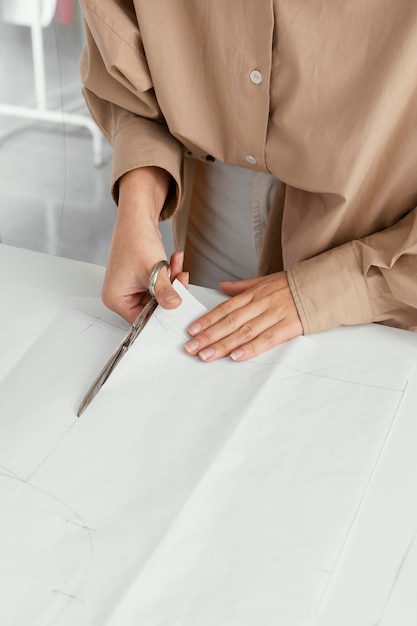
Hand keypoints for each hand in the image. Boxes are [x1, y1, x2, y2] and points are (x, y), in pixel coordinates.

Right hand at [102, 167, 187, 322]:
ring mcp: (131, 288)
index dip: (161, 315)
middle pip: (152, 308)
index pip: (141, 320)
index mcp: (116, 298)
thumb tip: (174, 306)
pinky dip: (169, 276)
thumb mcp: (153, 270)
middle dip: (170, 293)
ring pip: (159, 296)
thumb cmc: (135, 239)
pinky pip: (159, 286)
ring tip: (177, 266)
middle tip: (181, 280)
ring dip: (172, 282)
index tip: (178, 309)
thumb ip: (164, 291)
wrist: (137, 217)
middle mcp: (121, 295)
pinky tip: (174, 262)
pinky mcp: (141, 280)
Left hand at [184, 272, 302, 360]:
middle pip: (230, 322)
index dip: (208, 320)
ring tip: (206, 355)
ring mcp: (275, 314)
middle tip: (191, 348)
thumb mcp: (267, 280)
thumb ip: (243, 287)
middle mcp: (262, 303)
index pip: (226, 308)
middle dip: (209, 336)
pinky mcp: (290, 326)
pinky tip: (236, 356)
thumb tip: (222, 287)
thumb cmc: (295, 285)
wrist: (325, 284)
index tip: (192, 331)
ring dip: (223, 345)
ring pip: (244, 331)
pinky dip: (251, 348)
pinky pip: (267, 339)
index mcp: (255, 293)